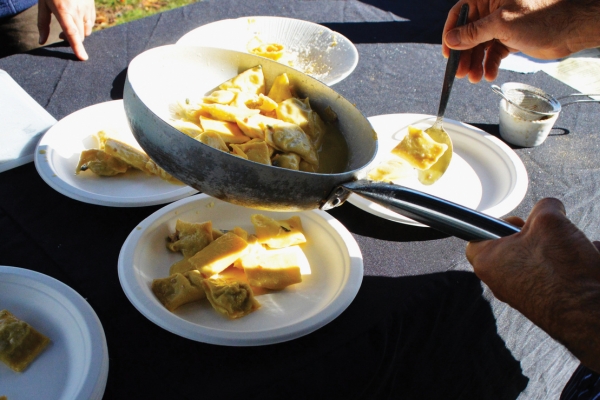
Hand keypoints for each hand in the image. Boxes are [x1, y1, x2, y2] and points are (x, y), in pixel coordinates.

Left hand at [37, 0, 95, 60]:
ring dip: (79, 34)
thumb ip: (43, 23)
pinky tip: (76, 20)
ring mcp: (86, 7)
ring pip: (87, 30)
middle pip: (80, 35)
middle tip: (61, 35)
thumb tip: (42, 41)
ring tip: (68, 27)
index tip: (83, 58)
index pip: (72, 32)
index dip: (77, 46)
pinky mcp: (91, 6)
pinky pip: (91, 22)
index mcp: (63, 10)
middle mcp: (77, 10)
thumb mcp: (43, 4)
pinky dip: (84, 26)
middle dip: (73, 40)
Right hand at [442, 0, 599, 81]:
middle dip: (464, 55)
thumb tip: (452, 40)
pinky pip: (493, 53)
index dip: (451, 34)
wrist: (570, 28)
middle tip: (460, 72)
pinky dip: (490, 65)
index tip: (449, 53)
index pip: (460, 14)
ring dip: (476, 64)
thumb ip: (474, 32)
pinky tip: (489, 74)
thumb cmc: (541, 16)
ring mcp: (501, 25)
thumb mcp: (502, 23)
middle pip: (468, 34)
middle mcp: (492, 10)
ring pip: (480, 46)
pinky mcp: (510, 38)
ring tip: (475, 78)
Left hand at [466, 198, 599, 372]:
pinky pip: (558, 275)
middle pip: (514, 246)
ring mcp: (523, 294)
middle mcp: (501, 282)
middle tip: (553, 235)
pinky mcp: (546, 303)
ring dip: (562, 249)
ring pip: (541, 259)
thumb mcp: (549, 220)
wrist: (589, 316)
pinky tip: (589, 262)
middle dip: (540, 236)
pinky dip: (574, 266)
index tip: (520, 223)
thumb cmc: (562, 273)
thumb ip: (544, 207)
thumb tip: (549, 208)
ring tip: (577, 250)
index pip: (478, 235)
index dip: (499, 223)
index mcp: (487, 261)